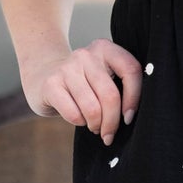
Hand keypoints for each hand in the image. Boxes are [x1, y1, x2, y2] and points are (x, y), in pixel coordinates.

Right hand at [22, 38, 143, 145]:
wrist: (42, 74)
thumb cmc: (83, 83)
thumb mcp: (103, 75)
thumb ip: (120, 85)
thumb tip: (141, 115)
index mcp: (106, 48)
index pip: (131, 70)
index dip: (134, 99)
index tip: (129, 118)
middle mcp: (86, 54)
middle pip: (110, 95)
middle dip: (112, 122)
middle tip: (109, 134)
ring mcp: (67, 67)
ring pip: (92, 108)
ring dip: (96, 125)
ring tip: (95, 127)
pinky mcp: (51, 84)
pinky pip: (74, 114)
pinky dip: (79, 122)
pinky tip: (78, 119)